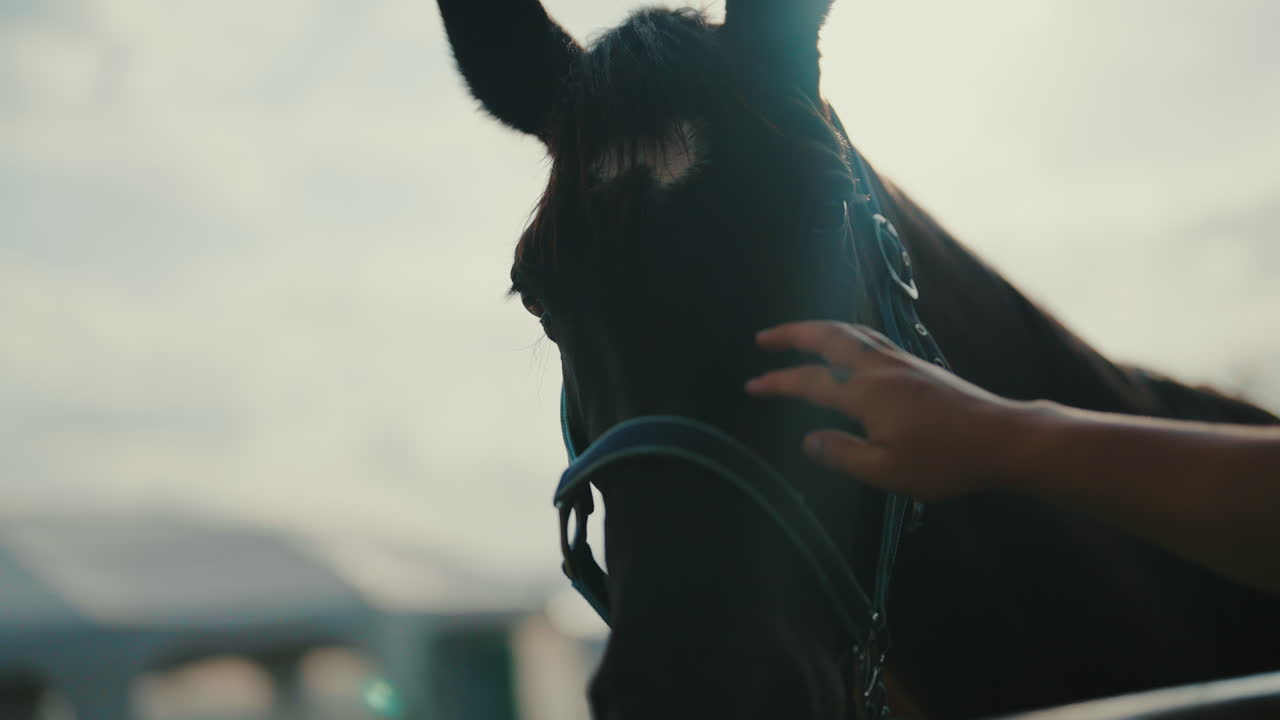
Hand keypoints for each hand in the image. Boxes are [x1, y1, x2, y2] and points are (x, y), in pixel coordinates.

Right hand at [745, 321, 1029, 499]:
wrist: (1002, 438)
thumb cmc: (945, 461)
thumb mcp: (888, 471)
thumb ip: (842, 455)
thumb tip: (809, 440)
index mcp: (867, 392)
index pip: (810, 381)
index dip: (778, 382)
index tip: (752, 387)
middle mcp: (880, 367)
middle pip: (828, 336)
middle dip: (792, 334)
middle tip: (764, 338)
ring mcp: (901, 361)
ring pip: (851, 331)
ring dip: (818, 329)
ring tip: (797, 335)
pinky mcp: (917, 365)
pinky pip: (869, 337)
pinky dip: (845, 334)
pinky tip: (846, 345)